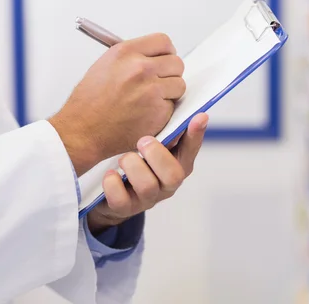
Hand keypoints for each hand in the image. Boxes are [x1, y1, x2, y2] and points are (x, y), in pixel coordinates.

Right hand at [49, 33, 185, 174]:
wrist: (81, 131)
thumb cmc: (89, 103)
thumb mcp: (105, 66)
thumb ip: (132, 57)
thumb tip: (154, 56)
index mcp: (126, 52)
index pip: (163, 41)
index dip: (167, 52)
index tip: (165, 59)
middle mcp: (140, 68)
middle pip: (176, 63)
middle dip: (170, 73)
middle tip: (159, 83)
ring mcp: (151, 90)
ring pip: (179, 85)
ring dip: (169, 93)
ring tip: (150, 101)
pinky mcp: (158, 111)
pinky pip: (173, 106)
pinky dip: (164, 111)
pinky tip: (146, 114)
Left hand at [86, 113, 208, 234]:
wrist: (109, 195)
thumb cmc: (134, 162)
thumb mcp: (150, 145)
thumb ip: (163, 130)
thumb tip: (172, 100)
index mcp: (176, 165)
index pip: (191, 150)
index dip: (195, 135)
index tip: (199, 116)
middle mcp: (166, 185)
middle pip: (174, 175)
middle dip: (158, 155)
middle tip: (143, 141)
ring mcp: (146, 199)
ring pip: (148, 186)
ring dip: (133, 167)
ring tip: (122, 157)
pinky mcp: (124, 209)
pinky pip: (121, 200)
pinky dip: (113, 183)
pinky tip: (109, 174)